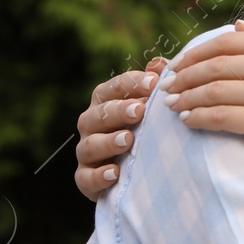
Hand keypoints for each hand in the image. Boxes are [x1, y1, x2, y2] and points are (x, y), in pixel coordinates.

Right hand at [75, 57, 166, 198]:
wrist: (137, 173)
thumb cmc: (145, 129)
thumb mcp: (151, 106)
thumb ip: (153, 85)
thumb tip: (158, 64)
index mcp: (105, 103)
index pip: (114, 88)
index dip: (132, 83)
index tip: (154, 82)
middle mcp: (91, 124)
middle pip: (100, 114)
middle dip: (119, 110)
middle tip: (140, 110)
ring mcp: (87, 151)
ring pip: (91, 144)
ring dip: (109, 142)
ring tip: (128, 139)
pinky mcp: (85, 179)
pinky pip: (86, 177)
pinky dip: (99, 175)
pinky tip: (115, 172)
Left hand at [160, 22, 243, 187]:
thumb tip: (238, 24)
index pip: (227, 42)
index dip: (196, 52)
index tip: (179, 64)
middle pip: (215, 64)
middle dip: (184, 75)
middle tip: (167, 86)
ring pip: (213, 90)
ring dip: (186, 97)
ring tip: (171, 104)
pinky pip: (220, 117)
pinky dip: (198, 117)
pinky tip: (188, 120)